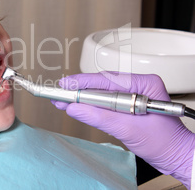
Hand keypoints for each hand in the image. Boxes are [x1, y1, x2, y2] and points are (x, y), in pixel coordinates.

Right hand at [52, 72, 194, 187]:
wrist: (177, 157)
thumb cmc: (165, 143)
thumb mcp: (129, 130)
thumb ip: (100, 118)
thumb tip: (75, 109)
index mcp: (144, 83)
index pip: (106, 80)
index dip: (82, 83)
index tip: (65, 86)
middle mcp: (138, 85)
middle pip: (102, 84)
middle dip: (79, 91)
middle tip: (59, 94)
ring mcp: (133, 95)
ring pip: (101, 93)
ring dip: (83, 99)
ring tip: (64, 101)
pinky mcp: (128, 105)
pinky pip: (105, 102)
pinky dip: (91, 106)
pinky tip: (78, 106)